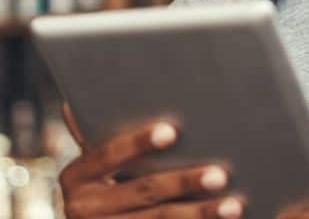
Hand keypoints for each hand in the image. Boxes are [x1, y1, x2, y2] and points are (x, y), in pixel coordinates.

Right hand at [59, 105, 243, 218]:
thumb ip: (94, 137)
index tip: (172, 131)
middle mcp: (83, 209)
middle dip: (183, 183)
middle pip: (143, 191)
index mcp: (74, 177)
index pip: (107, 154)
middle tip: (220, 174)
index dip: (138, 142)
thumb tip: (80, 101)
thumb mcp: (91, 165)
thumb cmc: (98, 186)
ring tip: (234, 205)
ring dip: (200, 213)